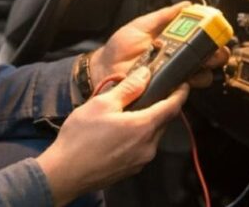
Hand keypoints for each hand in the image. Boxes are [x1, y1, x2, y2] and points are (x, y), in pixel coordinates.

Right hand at [36, 66, 188, 203]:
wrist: (65, 173)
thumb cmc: (80, 137)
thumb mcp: (102, 104)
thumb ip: (128, 88)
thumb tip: (145, 75)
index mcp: (143, 127)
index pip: (173, 107)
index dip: (180, 93)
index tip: (183, 84)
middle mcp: (148, 147)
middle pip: (163, 121)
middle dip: (160, 106)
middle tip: (148, 94)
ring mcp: (140, 161)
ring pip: (152, 135)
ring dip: (147, 122)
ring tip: (127, 112)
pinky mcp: (131, 169)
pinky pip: (142, 147)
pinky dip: (138, 136)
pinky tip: (119, 131)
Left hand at [90, 1, 230, 88]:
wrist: (104, 69)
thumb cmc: (119, 48)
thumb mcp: (141, 25)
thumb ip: (163, 16)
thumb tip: (185, 5)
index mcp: (175, 42)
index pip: (201, 38)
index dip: (213, 34)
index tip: (215, 29)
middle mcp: (178, 60)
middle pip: (210, 58)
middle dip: (217, 53)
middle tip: (212, 48)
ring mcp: (175, 76)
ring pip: (203, 75)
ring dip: (205, 67)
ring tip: (198, 60)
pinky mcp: (168, 91)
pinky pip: (186, 90)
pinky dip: (189, 83)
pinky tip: (183, 75)